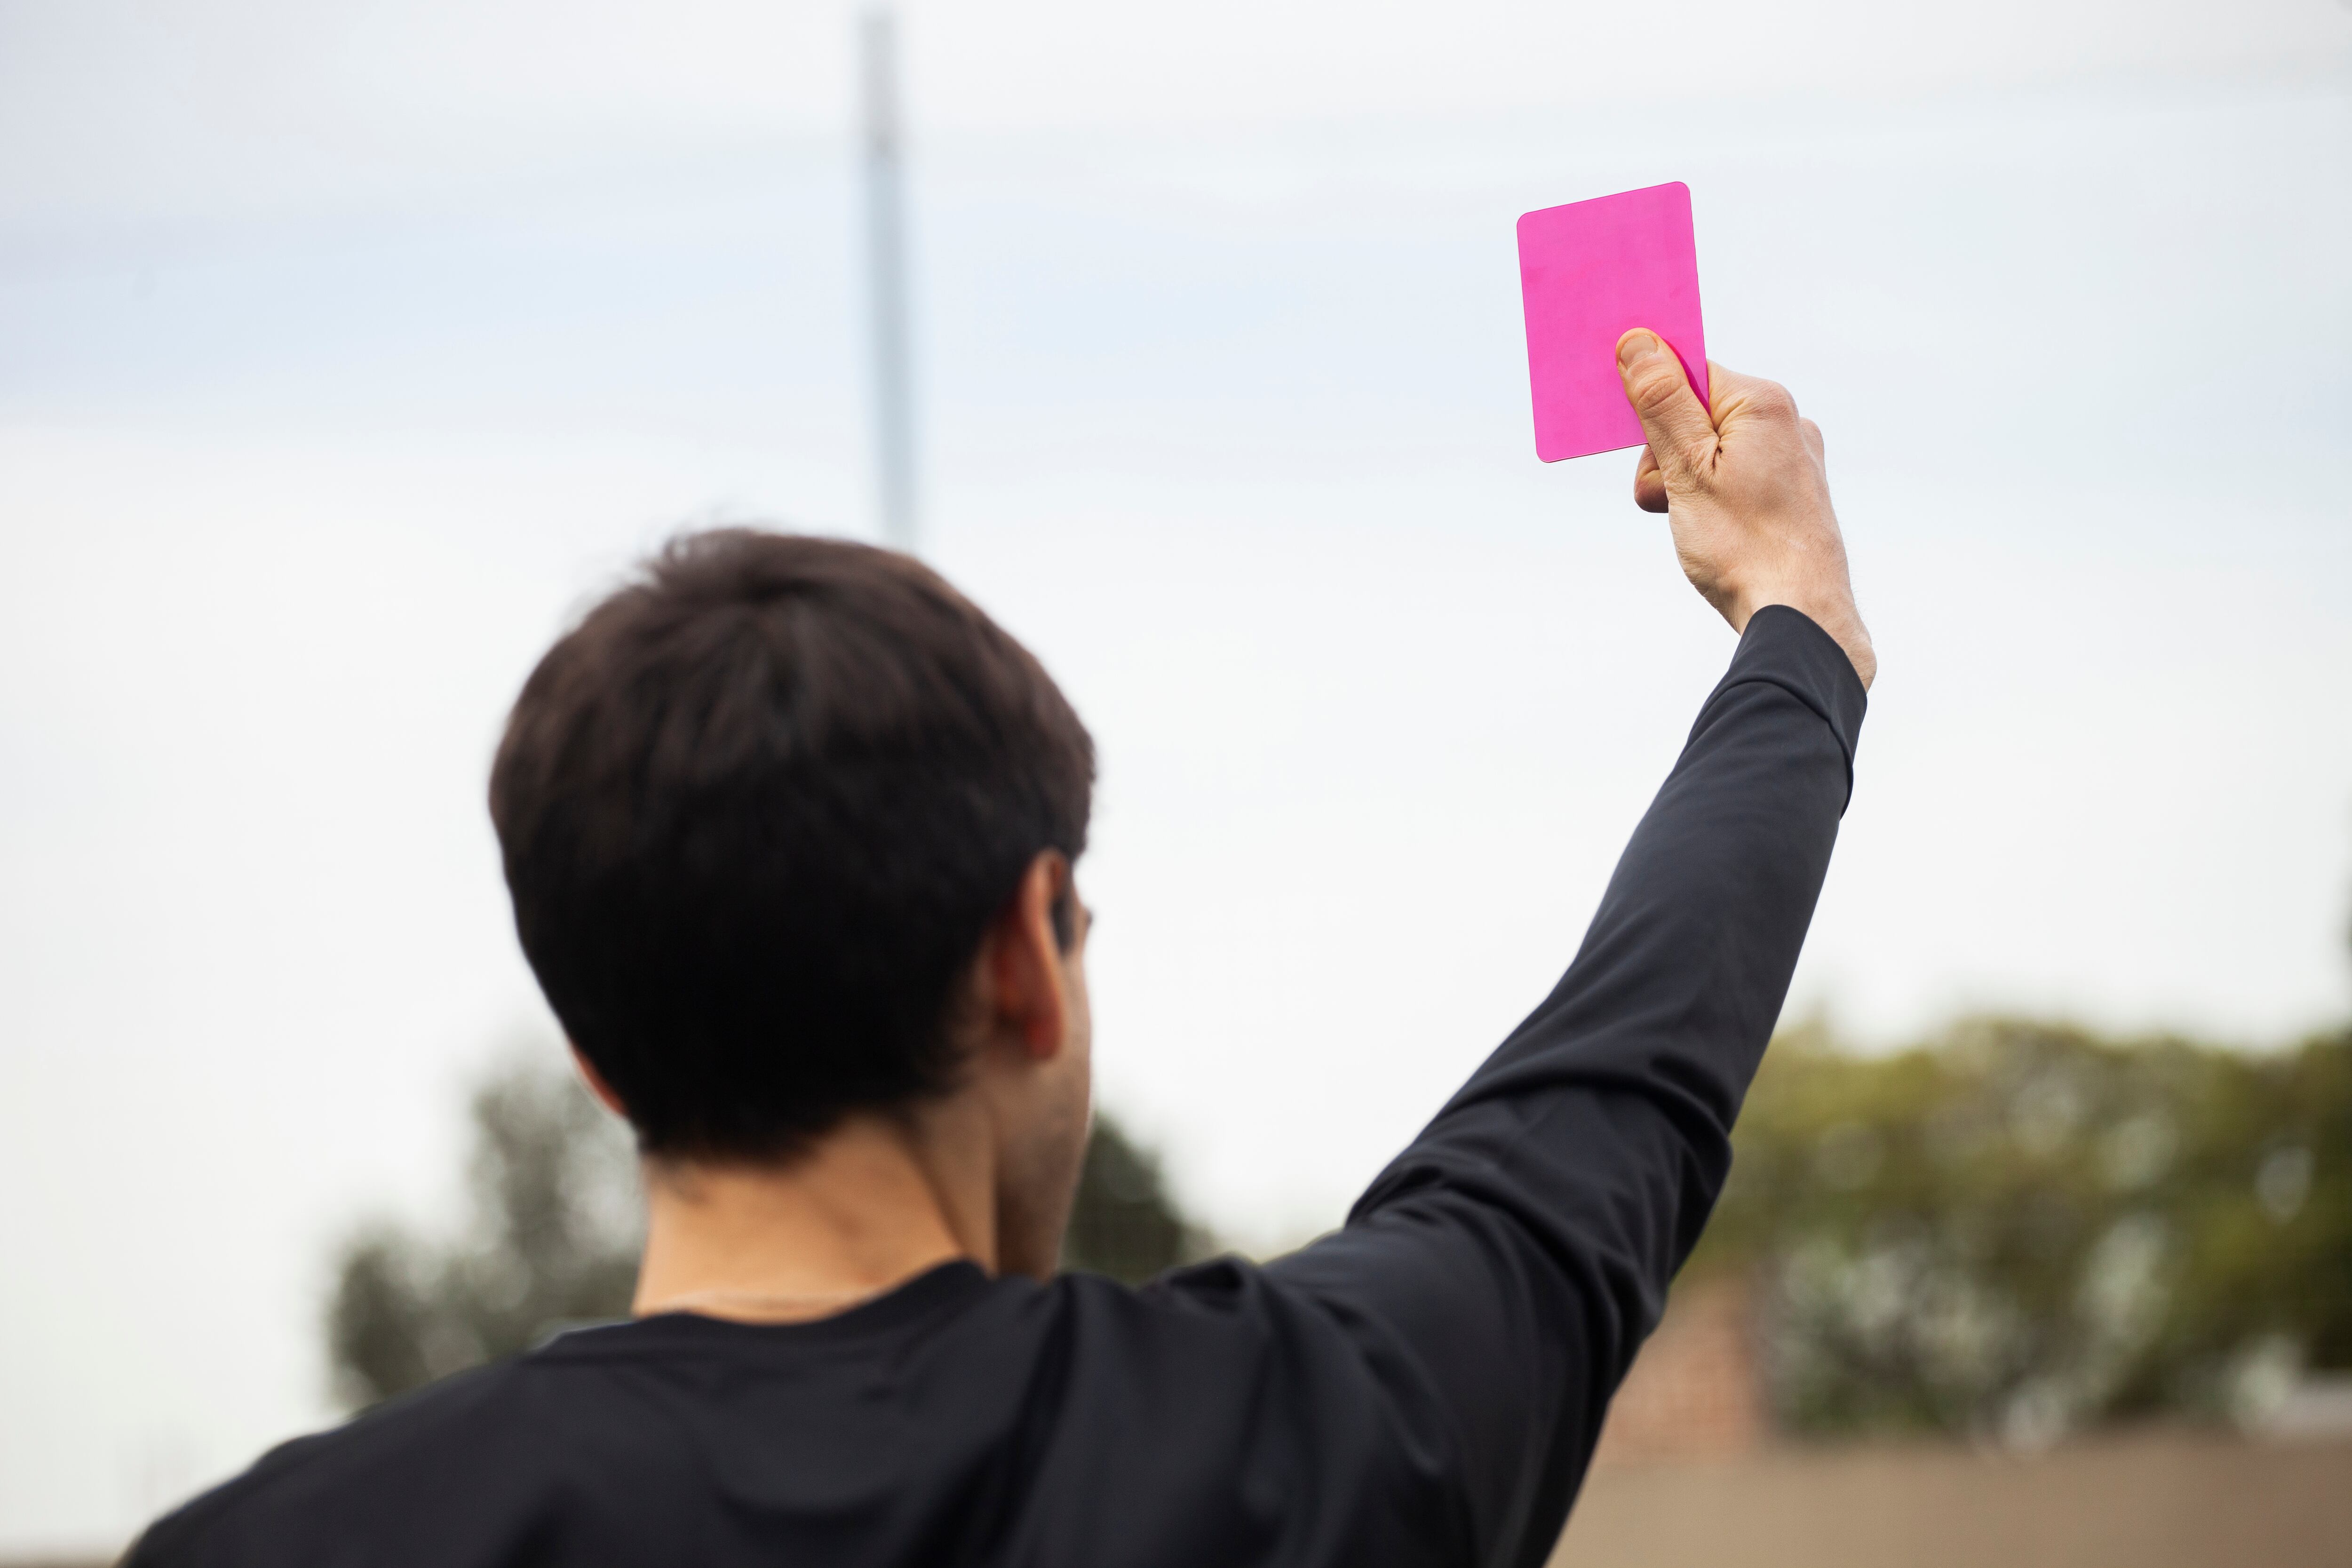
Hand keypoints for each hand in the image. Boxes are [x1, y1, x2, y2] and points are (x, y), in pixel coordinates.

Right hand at [1616, 332, 1874, 688]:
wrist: (1799, 613)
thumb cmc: (1743, 545)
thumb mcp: (1686, 468)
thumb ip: (1661, 401)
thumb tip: (1639, 341)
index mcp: (1762, 403)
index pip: (1687, 370)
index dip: (1650, 402)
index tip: (1631, 436)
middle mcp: (1785, 421)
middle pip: (1694, 411)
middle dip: (1664, 452)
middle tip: (1665, 497)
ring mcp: (1791, 457)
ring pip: (1710, 449)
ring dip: (1681, 481)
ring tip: (1689, 522)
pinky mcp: (1791, 490)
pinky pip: (1733, 474)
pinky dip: (1709, 496)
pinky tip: (1711, 530)